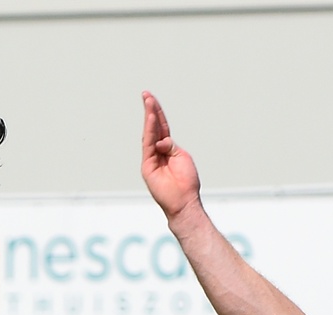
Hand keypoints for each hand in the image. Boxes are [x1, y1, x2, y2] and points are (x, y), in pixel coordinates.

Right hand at [140, 92, 200, 222]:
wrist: (184, 201)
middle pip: (153, 128)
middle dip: (150, 110)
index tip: (151, 99)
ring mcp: (151, 159)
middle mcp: (157, 152)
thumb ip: (171, 145)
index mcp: (167, 149)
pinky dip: (150, 132)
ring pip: (149, 134)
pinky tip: (151, 120)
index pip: (161, 127)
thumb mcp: (182, 157)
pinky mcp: (147, 166)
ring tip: (148, 102)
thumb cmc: (186, 181)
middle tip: (146, 95)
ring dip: (149, 118)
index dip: (157, 113)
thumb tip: (161, 140)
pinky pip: (148, 145)